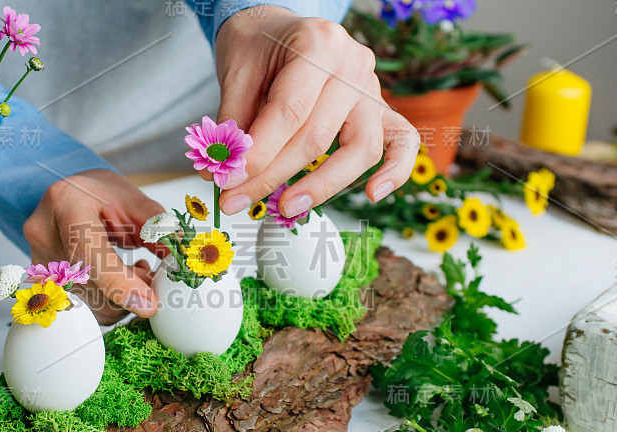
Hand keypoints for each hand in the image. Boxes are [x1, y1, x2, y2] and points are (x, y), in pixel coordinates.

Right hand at [23, 170, 164, 324]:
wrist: (67, 197)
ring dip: (122, 299)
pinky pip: (83, 306)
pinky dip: (108, 302)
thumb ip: (157, 229)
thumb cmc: (99, 195)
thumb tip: (180, 260)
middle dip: (130, 291)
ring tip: (137, 271)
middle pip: (90, 285)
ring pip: (87, 303)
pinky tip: (120, 280)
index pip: (88, 252)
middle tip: (153, 274)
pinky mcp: (43, 283)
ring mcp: (39, 262)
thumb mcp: (133, 201)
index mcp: (65, 203)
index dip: (119, 283)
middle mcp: (44, 234)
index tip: (149, 305)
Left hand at [212, 7, 419, 216]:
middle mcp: (353, 64)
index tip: (229, 182)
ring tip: (286, 207)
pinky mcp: (380, 109)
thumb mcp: (236, 74)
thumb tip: (226, 175)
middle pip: (317, 137)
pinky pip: (402, 142)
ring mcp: (372, 88)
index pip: (289, 112)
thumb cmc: (257, 47)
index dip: (259, 154)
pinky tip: (373, 195)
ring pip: (360, 149)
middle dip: (273, 176)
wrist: (277, 28)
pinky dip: (395, 171)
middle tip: (235, 200)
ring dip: (321, 186)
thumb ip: (234, 124)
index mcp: (318, 44)